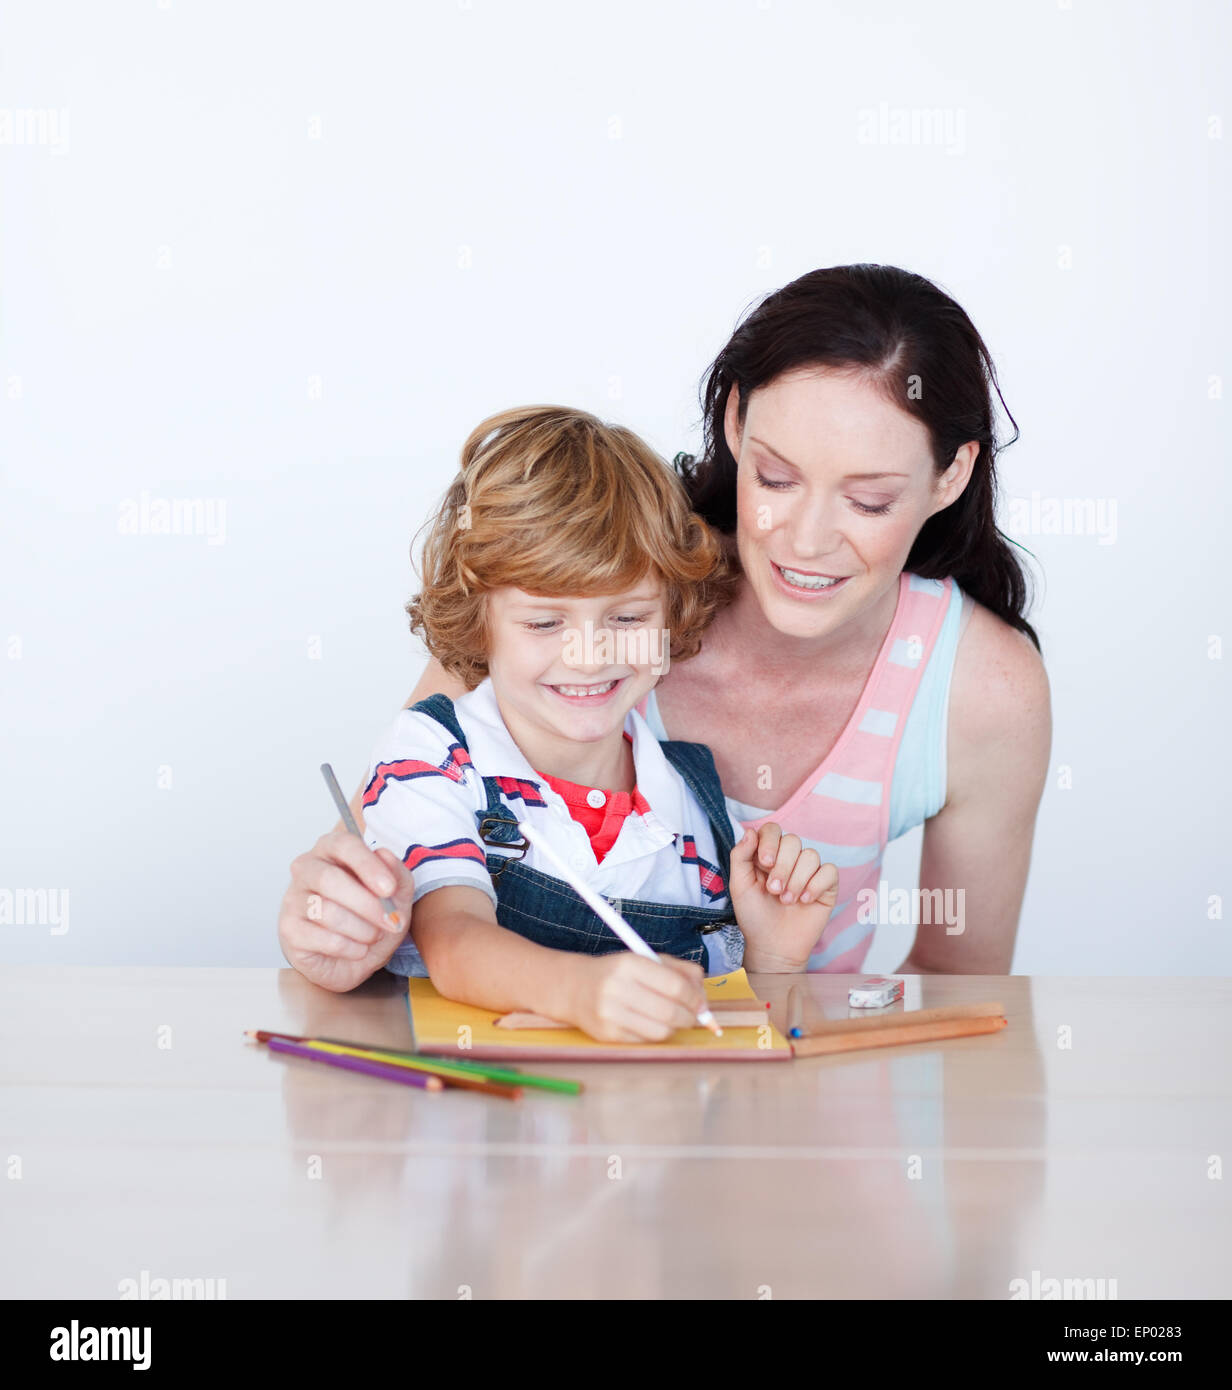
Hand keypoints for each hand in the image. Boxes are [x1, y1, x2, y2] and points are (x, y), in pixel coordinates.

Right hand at [278, 829, 415, 991]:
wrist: (353, 958)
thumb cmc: (370, 916)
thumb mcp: (396, 894)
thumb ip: (397, 872)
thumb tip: (385, 855)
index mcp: (332, 849)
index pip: (344, 844)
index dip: (368, 866)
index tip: (389, 888)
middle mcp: (307, 868)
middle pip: (329, 879)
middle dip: (366, 904)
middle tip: (389, 920)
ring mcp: (294, 898)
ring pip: (326, 911)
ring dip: (361, 929)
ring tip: (373, 936)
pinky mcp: (289, 929)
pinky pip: (321, 938)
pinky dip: (349, 947)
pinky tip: (358, 948)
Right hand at [559, 952, 706, 1041]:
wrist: (574, 988)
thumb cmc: (617, 973)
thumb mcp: (646, 959)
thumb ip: (679, 971)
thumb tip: (703, 998)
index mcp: (629, 964)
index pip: (675, 985)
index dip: (694, 997)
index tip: (700, 1002)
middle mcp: (617, 988)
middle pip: (670, 1011)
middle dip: (690, 1017)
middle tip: (693, 1016)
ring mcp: (610, 1014)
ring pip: (661, 1031)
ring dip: (675, 1028)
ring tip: (673, 1019)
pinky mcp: (606, 1034)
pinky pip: (645, 1041)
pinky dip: (656, 1034)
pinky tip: (652, 1024)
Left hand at [728, 823, 838, 971]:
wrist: (773, 946)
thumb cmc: (755, 916)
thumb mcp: (739, 885)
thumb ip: (741, 856)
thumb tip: (751, 831)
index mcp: (767, 854)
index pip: (772, 830)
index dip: (770, 842)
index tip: (764, 864)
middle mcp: (789, 859)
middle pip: (793, 841)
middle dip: (783, 867)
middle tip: (774, 890)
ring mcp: (809, 871)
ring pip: (811, 856)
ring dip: (797, 880)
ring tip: (787, 900)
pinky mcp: (826, 885)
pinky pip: (829, 871)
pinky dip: (816, 885)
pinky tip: (805, 901)